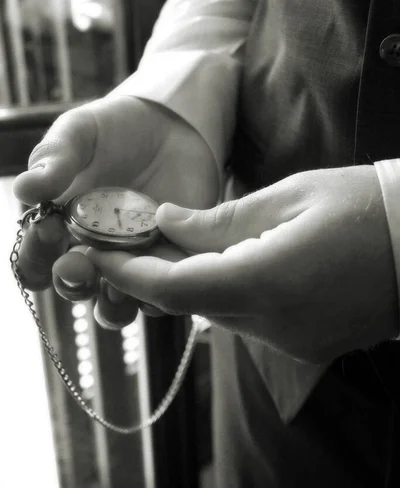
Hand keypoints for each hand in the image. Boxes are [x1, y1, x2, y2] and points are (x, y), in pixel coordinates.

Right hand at [13, 95, 218, 327]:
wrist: (170, 126)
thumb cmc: (115, 129)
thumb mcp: (80, 133)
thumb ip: (55, 158)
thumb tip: (25, 188)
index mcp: (60, 227)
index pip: (35, 261)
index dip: (34, 257)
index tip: (47, 231)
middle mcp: (92, 251)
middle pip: (74, 287)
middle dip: (71, 282)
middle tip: (76, 265)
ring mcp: (133, 259)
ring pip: (117, 303)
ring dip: (114, 303)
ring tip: (119, 286)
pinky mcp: (171, 260)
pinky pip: (165, 290)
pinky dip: (163, 291)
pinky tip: (165, 276)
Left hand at [83, 166, 397, 361]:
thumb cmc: (364, 206)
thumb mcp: (290, 196)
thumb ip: (220, 219)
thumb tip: (166, 224)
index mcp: (270, 280)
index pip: (176, 287)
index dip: (130, 273)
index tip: (100, 255)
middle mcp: (275, 323)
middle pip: (191, 303)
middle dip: (154, 274)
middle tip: (130, 241)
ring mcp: (290, 341)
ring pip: (216, 312)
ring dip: (189, 282)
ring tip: (174, 244)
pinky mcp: (302, 343)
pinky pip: (245, 319)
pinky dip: (223, 292)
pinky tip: (223, 262)